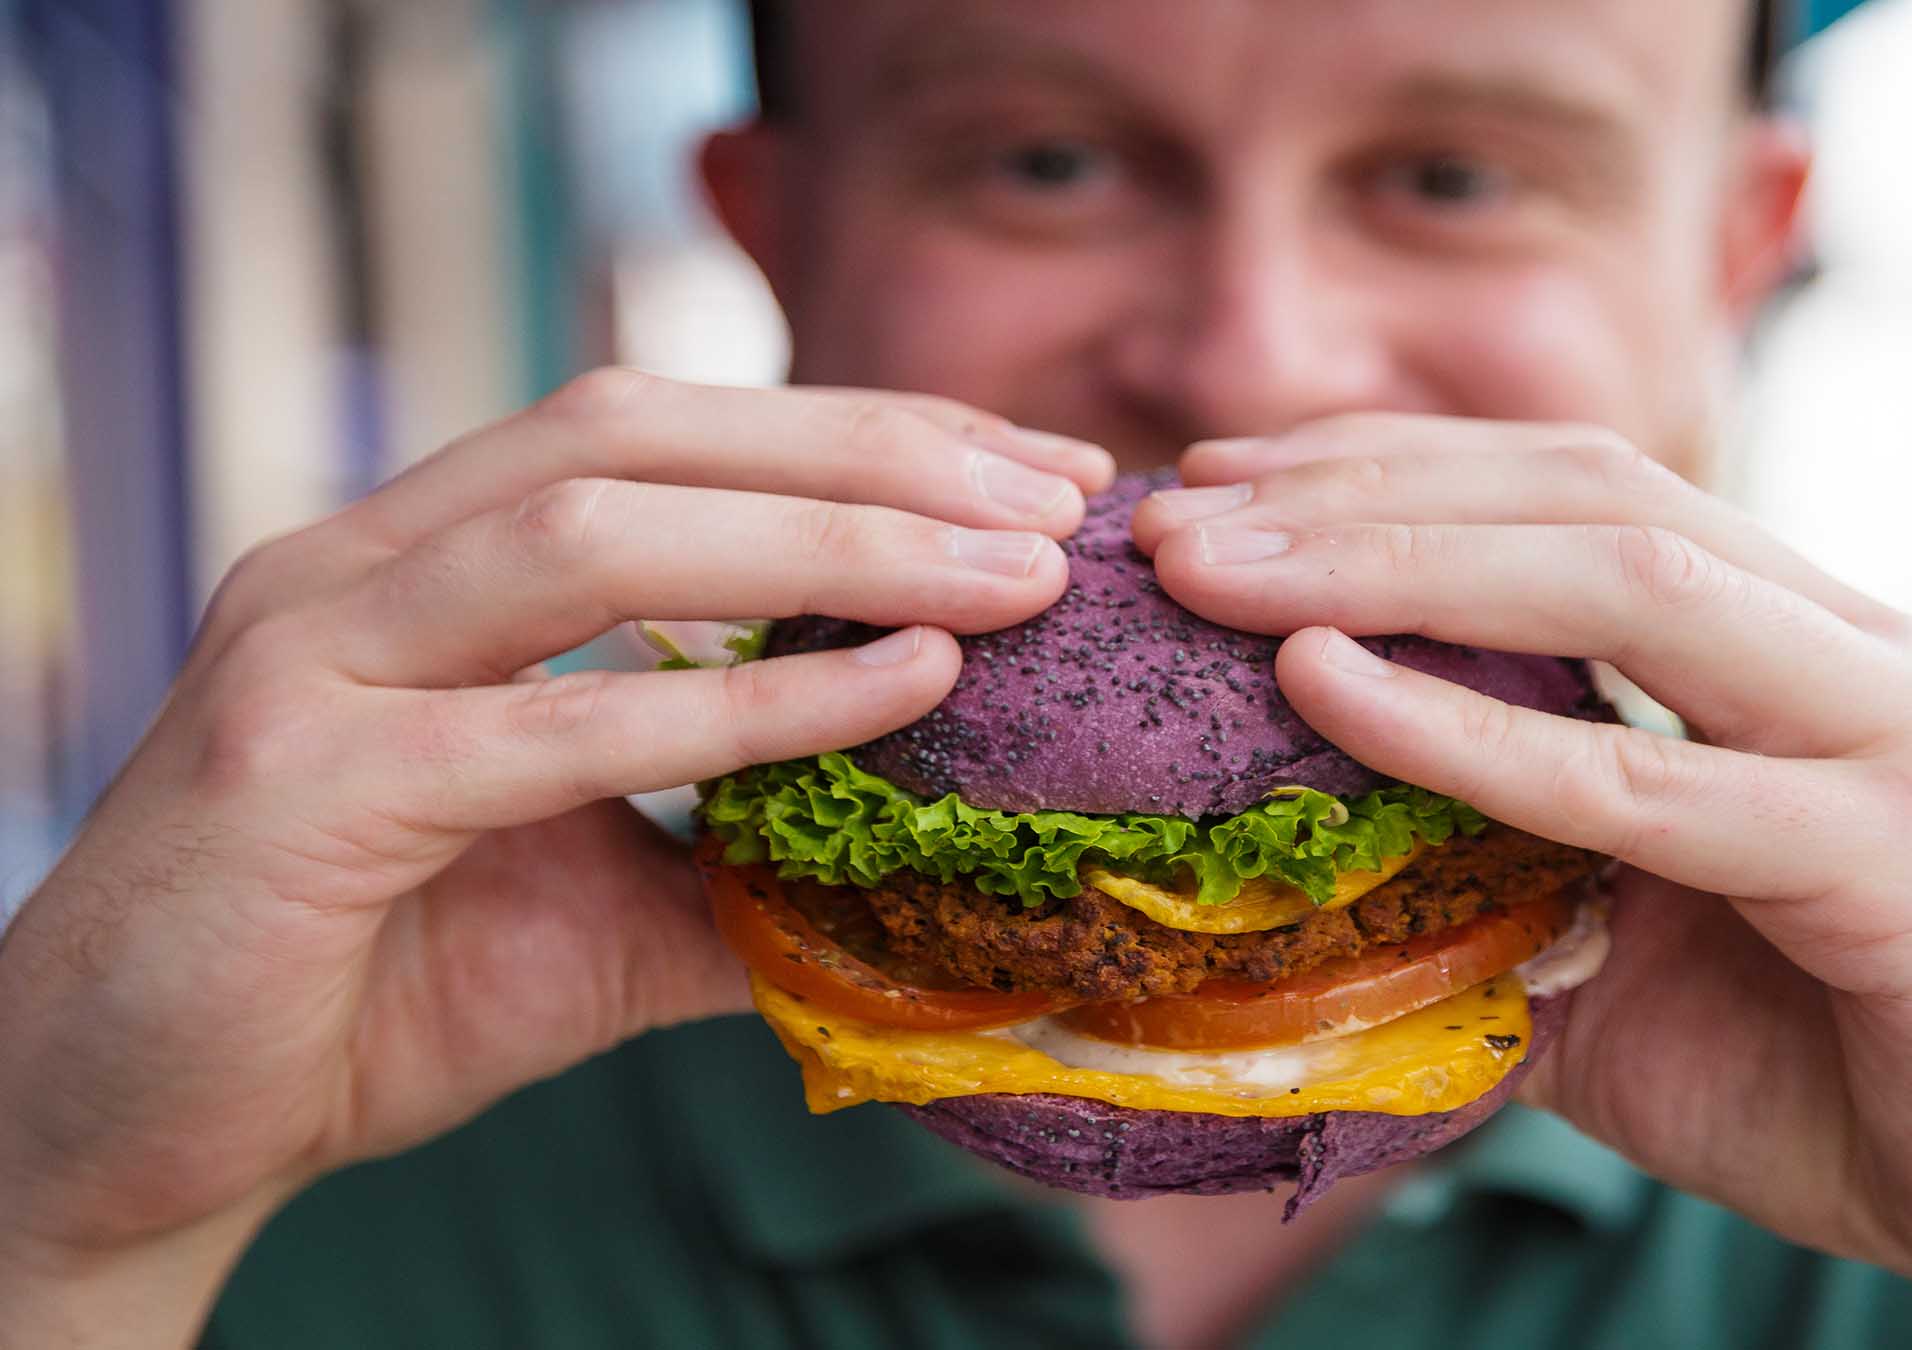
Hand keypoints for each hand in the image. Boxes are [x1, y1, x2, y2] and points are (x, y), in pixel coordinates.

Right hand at [0, 371, 1110, 1341]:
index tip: (1029, 471)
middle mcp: (357, 564)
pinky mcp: (300, 779)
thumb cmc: (362, 995)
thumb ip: (742, 854)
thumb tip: (935, 857)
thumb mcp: (594, 906)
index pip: (659, 431)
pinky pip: (557, 720)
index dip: (854, 429)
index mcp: (419, 558)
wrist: (132, 1131)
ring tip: (1014, 573)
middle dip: (868, 447)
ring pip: (594, 532)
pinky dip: (746, 699)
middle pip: (636, 430)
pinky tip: (902, 683)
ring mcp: (311, 655)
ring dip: (832, 538)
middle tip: (1057, 498)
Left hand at [1135, 415, 1911, 1348]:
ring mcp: (1896, 736)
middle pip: (1589, 494)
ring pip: (1626, 581)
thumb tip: (1329, 897)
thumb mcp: (1656, 975)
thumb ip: (1520, 900)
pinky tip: (1326, 687)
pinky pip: (1656, 780)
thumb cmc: (1877, 1088)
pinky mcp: (1905, 860)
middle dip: (1363, 486)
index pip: (1584, 489)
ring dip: (1391, 559)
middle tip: (1171, 510)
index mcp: (1809, 647)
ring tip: (1212, 570)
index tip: (1226, 476)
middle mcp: (1859, 651)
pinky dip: (1476, 731)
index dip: (1397, 466)